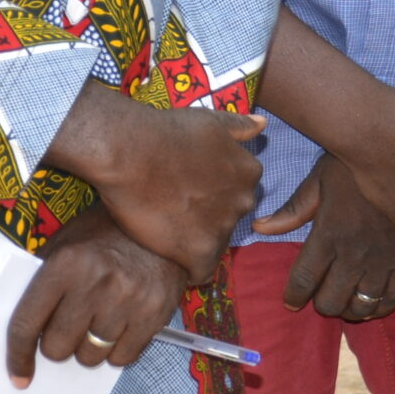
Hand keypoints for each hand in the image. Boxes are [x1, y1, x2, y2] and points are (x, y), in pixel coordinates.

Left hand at [4, 202, 187, 385]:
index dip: (18, 356)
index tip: (20, 377)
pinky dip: (117, 350)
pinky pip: (122, 358)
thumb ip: (43, 282)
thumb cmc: (108, 233)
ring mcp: (128, 299)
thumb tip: (26, 334)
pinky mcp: (156, 312)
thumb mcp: (67, 242)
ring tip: (99, 321)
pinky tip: (121, 325)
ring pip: (90, 357)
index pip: (27, 323)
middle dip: (59, 343)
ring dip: (89, 347)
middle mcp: (96, 282)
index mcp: (66, 262)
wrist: (168, 218)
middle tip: (71, 326)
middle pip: (57, 348)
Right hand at [44, 84, 266, 282]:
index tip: (191, 192)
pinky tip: (170, 257)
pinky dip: (188, 268)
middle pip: (229, 219)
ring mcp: (224, 227)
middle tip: (177, 211)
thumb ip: (239, 127)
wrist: (132, 153)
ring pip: (215, 244)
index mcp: (249, 173)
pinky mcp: (201, 251)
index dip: (212, 195)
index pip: (238, 194)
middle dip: (208, 218)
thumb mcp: (211, 121)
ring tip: (168, 231)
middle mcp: (244, 201)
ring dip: (195, 241)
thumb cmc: (167, 132)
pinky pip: (201, 272)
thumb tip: (263, 124)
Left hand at [250, 151, 394, 320]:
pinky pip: (391, 301)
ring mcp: (383, 262)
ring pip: (360, 306)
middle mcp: (354, 255)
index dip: (294, 296)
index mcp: (329, 234)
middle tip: (323, 293)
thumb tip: (260, 228)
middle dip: (322, 302)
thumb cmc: (360, 167)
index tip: (291, 300)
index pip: (304, 280)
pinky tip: (373, 301)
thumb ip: (294, 209)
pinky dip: (379, 308)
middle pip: (331, 301)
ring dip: (349, 308)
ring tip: (347, 299)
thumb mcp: (321, 180)